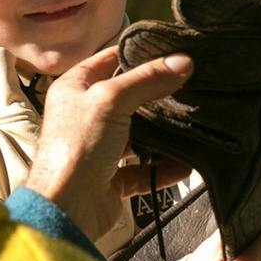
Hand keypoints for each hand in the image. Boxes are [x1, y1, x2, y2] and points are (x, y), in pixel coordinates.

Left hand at [24, 46, 192, 242]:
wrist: (66, 209)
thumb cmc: (76, 147)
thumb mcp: (110, 100)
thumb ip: (146, 80)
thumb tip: (183, 61)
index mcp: (75, 88)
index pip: (110, 60)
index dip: (139, 54)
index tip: (174, 51)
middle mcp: (85, 115)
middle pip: (128, 97)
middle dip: (158, 94)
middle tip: (192, 85)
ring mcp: (99, 148)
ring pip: (138, 134)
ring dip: (163, 133)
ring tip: (194, 121)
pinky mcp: (112, 177)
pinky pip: (144, 169)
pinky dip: (164, 167)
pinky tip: (187, 163)